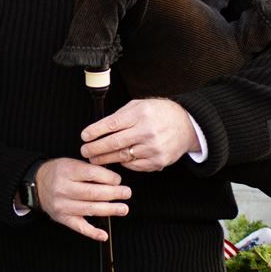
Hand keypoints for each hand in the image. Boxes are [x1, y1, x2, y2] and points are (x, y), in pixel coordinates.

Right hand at [32, 158, 130, 241]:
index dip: (108, 177)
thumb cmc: (58, 172)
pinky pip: (79, 228)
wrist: (36, 183)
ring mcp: (62, 206)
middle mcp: (63, 189)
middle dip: (113, 194)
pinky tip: (104, 235)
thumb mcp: (71, 163)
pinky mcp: (63, 218)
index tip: (118, 180)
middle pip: (92, 193)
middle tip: (127, 193)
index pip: (91, 174)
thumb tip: (114, 180)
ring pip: (89, 210)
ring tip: (123, 209)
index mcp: (66, 172)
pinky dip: (92, 233)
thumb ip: (90, 170)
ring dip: (109, 210)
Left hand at [81, 98, 199, 171]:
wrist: (186, 125)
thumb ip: (120, 116)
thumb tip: (98, 129)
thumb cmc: (159, 113)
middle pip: (113, 143)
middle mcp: (147, 131)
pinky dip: (123, 164)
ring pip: (121, 157)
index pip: (111, 124)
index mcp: (140, 114)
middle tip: (85, 151)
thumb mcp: (139, 106)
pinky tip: (117, 160)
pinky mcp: (157, 161)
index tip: (84, 136)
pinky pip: (133, 166)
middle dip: (95, 149)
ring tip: (94, 158)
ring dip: (105, 159)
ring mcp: (153, 148)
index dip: (95, 131)